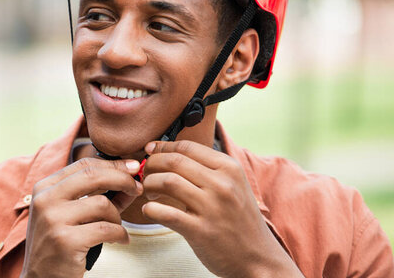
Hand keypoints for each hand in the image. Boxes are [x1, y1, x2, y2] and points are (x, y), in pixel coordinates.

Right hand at [20, 157, 142, 277]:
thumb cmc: (60, 244)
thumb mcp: (70, 214)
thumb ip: (96, 195)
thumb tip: (130, 179)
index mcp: (44, 188)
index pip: (84, 165)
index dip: (112, 164)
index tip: (133, 167)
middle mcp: (45, 199)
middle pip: (93, 176)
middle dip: (122, 179)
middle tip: (138, 188)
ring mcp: (53, 220)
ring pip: (103, 204)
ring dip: (118, 217)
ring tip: (117, 228)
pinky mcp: (66, 241)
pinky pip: (106, 229)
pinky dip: (120, 234)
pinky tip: (121, 240)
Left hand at [141, 140, 303, 277]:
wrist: (259, 258)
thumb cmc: (239, 219)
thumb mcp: (233, 185)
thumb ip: (207, 168)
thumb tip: (169, 152)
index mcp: (229, 168)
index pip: (187, 147)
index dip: (164, 147)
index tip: (151, 150)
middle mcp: (222, 184)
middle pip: (174, 161)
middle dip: (153, 164)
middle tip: (145, 173)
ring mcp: (212, 207)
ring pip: (167, 181)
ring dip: (150, 184)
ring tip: (149, 192)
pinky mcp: (201, 231)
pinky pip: (166, 213)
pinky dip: (151, 209)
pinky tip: (150, 210)